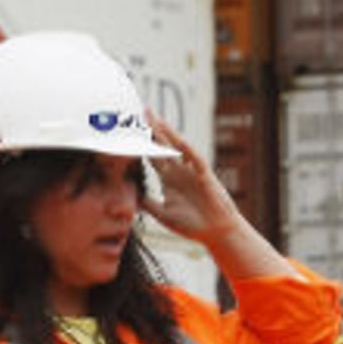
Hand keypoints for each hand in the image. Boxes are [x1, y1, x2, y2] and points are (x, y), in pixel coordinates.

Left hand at [143, 112, 240, 242]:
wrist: (215, 232)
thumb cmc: (191, 224)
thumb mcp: (162, 213)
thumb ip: (147, 203)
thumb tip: (130, 197)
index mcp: (169, 179)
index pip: (152, 157)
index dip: (141, 144)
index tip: (127, 131)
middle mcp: (179, 171)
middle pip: (163, 146)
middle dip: (152, 130)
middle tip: (141, 112)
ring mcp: (191, 171)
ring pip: (177, 148)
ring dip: (167, 133)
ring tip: (155, 118)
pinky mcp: (204, 176)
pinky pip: (195, 160)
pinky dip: (187, 150)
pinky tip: (177, 139)